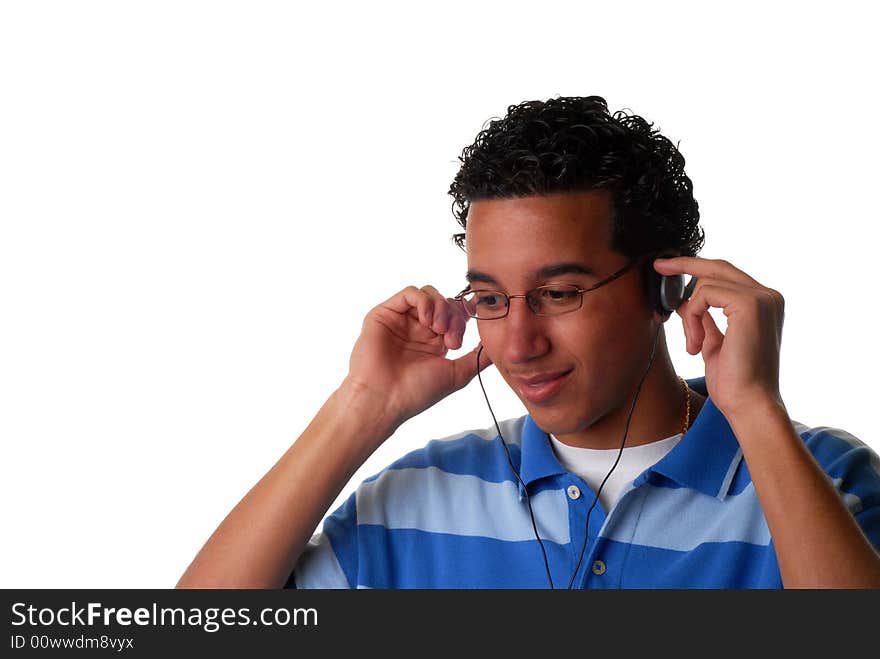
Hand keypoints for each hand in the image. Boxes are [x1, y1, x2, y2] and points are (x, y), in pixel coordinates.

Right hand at [343, 285, 489, 430]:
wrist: (384, 399)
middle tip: (453, 340)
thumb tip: (500, 346)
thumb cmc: (417, 392)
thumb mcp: (457, 374)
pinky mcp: (384, 313)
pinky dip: (424, 301)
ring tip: (439, 330)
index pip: (455, 314)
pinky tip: (427, 321)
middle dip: (455, 316)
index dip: (466, 315)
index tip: (476, 321)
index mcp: (434, 341)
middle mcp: (417, 328)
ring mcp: (401, 320)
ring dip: (441, 307)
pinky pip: (409, 293)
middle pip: (445, 302)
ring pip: (429, 294)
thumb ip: (478, 358)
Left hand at [653, 257, 784, 417]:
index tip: (668, 267)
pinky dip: (693, 317)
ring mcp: (762, 298)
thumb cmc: (735, 381)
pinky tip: (697, 343)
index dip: (696, 267)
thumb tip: (688, 303)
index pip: (726, 274)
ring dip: (689, 316)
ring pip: (706, 285)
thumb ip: (707, 321)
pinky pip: (705, 295)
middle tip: (659, 266)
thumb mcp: (715, 343)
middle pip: (718, 266)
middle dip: (684, 264)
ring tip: (694, 344)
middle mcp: (768, 296)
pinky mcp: (750, 304)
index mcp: (764, 304)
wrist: (748, 404)